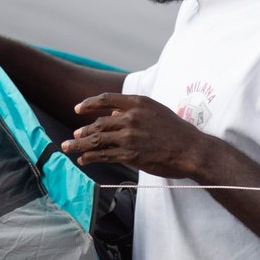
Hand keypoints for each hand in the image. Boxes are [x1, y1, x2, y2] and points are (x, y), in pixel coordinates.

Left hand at [61, 93, 209, 179]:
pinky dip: (90, 157)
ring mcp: (129, 136)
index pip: (106, 99)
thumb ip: (134, 110)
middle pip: (98, 123)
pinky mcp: (129, 154)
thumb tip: (113, 113)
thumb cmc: (176, 131)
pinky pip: (104, 155)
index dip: (89, 104)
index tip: (78, 109)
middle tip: (74, 136)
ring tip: (68, 147)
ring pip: (97, 139)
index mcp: (138, 103)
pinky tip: (83, 159)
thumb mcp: (156, 111)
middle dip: (83, 131)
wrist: (191, 149)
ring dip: (79, 144)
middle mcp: (131, 117)